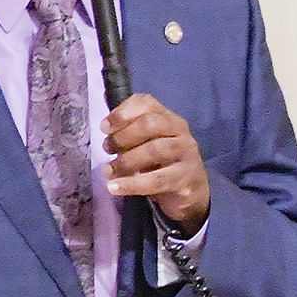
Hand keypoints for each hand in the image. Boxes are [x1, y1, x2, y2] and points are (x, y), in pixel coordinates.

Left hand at [101, 93, 208, 234]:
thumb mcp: (148, 142)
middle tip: (107, 149)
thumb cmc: (164, 164)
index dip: (123, 113)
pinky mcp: (185, 179)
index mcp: (169, 118)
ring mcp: (186, 155)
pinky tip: (115, 187)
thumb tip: (104, 103)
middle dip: (123, 136)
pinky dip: (132, 184)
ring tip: (108, 170)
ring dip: (126, 160)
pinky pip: (156, 180)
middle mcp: (180, 132)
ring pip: (154, 150)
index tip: (104, 127)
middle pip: (150, 124)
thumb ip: (129, 127)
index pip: (147, 103)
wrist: (192, 193)